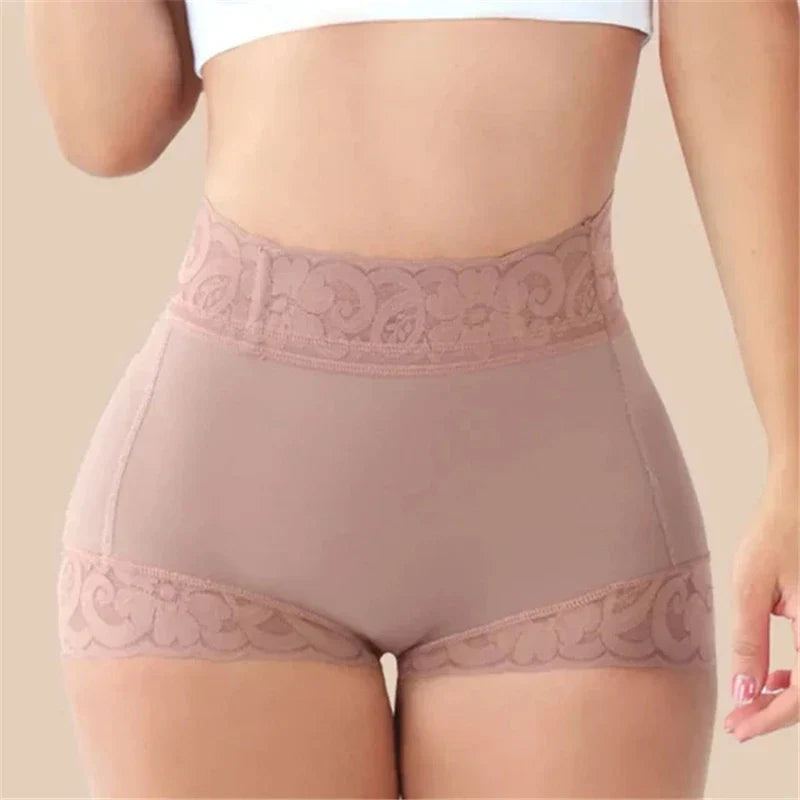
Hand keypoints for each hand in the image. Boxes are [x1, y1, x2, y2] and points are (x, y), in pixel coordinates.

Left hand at [724, 463, 798, 741]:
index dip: (769, 719)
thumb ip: (750, 641)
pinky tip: (771, 674)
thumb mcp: (753, 587)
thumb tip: (745, 691)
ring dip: (785, 696)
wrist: (799, 498)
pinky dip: (796, 674)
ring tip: (748, 701)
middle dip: (775, 714)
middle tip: (737, 723)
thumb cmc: (777, 534)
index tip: (738, 728)